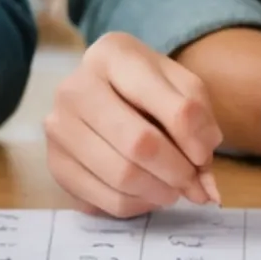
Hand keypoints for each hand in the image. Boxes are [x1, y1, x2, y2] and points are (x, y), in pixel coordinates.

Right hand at [45, 32, 221, 217]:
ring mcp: (59, 126)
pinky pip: (105, 200)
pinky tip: (146, 193)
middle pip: (141, 145)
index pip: (174, 107)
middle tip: (191, 180)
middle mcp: (76, 86)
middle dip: (177, 172)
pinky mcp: (55, 163)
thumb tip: (206, 187)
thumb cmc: (145, 86)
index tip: (204, 155)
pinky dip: (136, 204)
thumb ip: (201, 127)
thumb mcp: (181, 87)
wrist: (98, 92)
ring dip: (159, 191)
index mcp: (114, 54)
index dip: (197, 141)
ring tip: (172, 188)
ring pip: (122, 176)